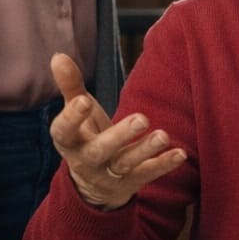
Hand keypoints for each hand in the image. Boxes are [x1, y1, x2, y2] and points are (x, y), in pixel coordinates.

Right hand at [49, 52, 185, 209]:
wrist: (93, 184)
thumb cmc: (85, 136)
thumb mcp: (75, 113)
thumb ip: (70, 85)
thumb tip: (58, 55)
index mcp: (69, 141)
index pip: (64, 131)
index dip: (72, 117)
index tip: (83, 101)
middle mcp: (87, 160)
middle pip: (100, 150)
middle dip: (120, 136)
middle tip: (142, 118)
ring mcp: (110, 174)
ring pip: (126, 163)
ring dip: (145, 150)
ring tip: (163, 135)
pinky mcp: (131, 182)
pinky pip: (148, 174)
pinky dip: (164, 164)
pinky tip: (180, 153)